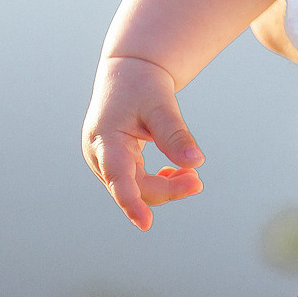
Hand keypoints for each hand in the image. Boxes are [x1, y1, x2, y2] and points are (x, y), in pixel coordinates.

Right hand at [83, 55, 204, 229]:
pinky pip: (134, 181)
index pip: (119, 179)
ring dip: (164, 186)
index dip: (132, 203)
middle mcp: (99, 156)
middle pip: (134, 187)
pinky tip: (176, 172)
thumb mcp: (161, 105)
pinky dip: (157, 181)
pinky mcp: (113, 162)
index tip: (146, 224)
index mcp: (105, 141)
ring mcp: (104, 161)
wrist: (128, 72)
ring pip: (135, 187)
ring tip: (193, 178)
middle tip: (198, 182)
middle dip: (167, 188)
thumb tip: (196, 162)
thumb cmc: (142, 85)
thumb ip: (175, 134)